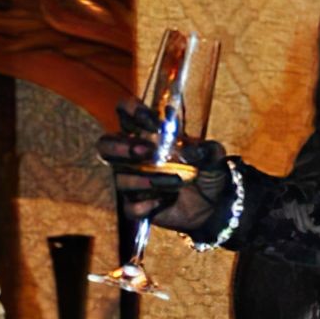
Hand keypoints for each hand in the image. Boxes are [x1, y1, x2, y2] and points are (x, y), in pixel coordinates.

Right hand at [97, 98, 228, 233]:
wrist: (214, 206)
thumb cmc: (208, 171)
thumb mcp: (214, 156)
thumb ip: (207, 148)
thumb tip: (192, 150)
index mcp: (148, 134)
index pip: (125, 112)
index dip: (133, 111)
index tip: (155, 122)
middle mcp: (133, 156)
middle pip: (105, 144)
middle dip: (121, 147)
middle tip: (146, 152)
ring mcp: (131, 181)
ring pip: (119, 177)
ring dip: (144, 179)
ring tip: (173, 183)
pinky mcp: (136, 206)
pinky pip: (130, 206)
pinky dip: (147, 204)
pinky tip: (164, 201)